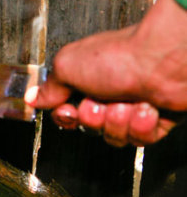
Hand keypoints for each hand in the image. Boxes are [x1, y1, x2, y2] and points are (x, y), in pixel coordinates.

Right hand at [26, 0, 186, 146]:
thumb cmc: (119, 57)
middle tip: (98, 104)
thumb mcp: (68, 67)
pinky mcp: (156, 120)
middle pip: (89, 127)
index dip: (66, 117)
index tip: (68, 111)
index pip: (67, 112)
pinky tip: (145, 108)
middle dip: (92, 119)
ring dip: (117, 122)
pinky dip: (141, 126)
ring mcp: (133, 107)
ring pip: (114, 136)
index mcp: (86, 78)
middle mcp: (109, 93)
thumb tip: (33, 97)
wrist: (163, 62)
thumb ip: (49, 86)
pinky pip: (140, 139)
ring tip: (126, 103)